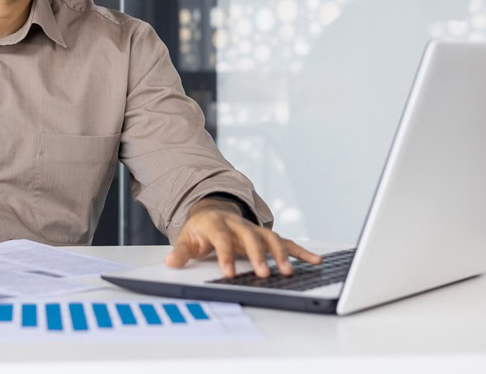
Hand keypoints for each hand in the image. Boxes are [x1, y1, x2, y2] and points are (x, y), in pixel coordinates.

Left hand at [165, 197, 321, 277]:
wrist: (211, 211)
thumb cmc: (200, 230)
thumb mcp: (186, 239)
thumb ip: (180, 252)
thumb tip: (170, 262)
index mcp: (216, 223)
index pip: (222, 238)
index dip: (225, 255)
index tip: (229, 273)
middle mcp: (238, 224)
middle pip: (250, 236)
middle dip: (258, 255)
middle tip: (263, 273)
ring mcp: (253, 228)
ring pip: (270, 237)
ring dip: (281, 254)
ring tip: (288, 272)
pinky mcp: (265, 235)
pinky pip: (286, 242)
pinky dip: (301, 251)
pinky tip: (315, 260)